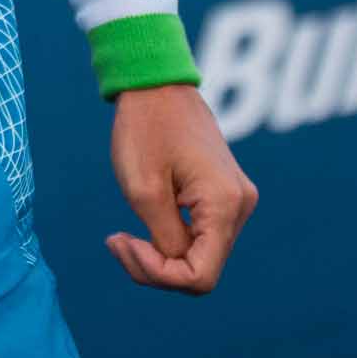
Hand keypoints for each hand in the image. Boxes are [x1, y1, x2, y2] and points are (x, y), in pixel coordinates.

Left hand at [107, 84, 257, 293]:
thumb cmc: (144, 127)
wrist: (155, 81)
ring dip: (161, 254)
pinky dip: (170, 237)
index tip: (124, 242)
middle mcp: (239, 206)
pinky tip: (142, 224)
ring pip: (200, 253)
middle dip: (155, 266)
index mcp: (224, 205)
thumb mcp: (144, 190)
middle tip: (116, 241)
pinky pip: (201, 233)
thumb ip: (165, 240)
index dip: (159, 274)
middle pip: (201, 268)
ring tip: (122, 235)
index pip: (200, 276)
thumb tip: (178, 268)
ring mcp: (235, 199)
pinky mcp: (223, 192)